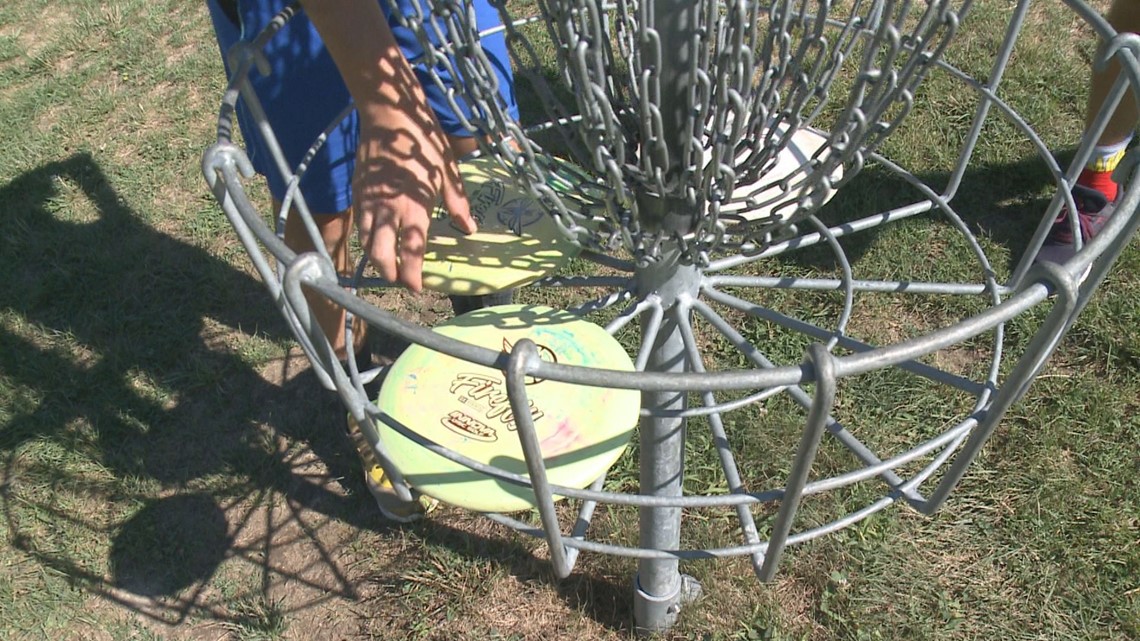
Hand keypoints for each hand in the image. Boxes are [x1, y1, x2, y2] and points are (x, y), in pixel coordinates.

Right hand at [353, 112, 476, 291]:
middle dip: (389, 273)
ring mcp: (369, 202)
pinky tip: (376, 241)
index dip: (412, 273)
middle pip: (381, 254)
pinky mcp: (357, 193)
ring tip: (388, 266)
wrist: (387, 115)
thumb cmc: (423, 141)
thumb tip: (468, 228)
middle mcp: (388, 209)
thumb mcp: (448, 170)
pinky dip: (366, 238)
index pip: (411, 250)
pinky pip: (360, 225)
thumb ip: (457, 203)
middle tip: (400, 280)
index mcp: (414, 206)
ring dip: (376, 259)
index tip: (418, 288)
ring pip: (366, 242)